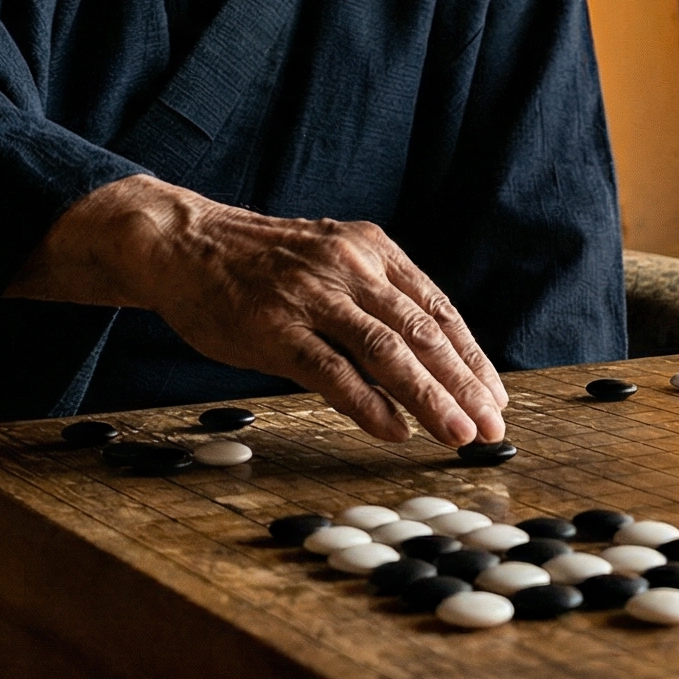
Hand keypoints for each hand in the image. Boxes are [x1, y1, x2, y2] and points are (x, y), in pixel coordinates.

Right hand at [14, 176, 508, 446]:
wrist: (183, 243)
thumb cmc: (260, 265)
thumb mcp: (330, 263)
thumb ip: (375, 303)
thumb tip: (425, 364)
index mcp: (372, 250)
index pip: (438, 311)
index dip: (472, 359)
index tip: (495, 398)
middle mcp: (350, 267)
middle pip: (423, 334)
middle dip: (463, 386)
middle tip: (491, 428)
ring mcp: (311, 296)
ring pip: (387, 352)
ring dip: (429, 399)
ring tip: (458, 435)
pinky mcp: (273, 327)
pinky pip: (331, 370)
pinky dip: (368, 405)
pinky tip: (394, 432)